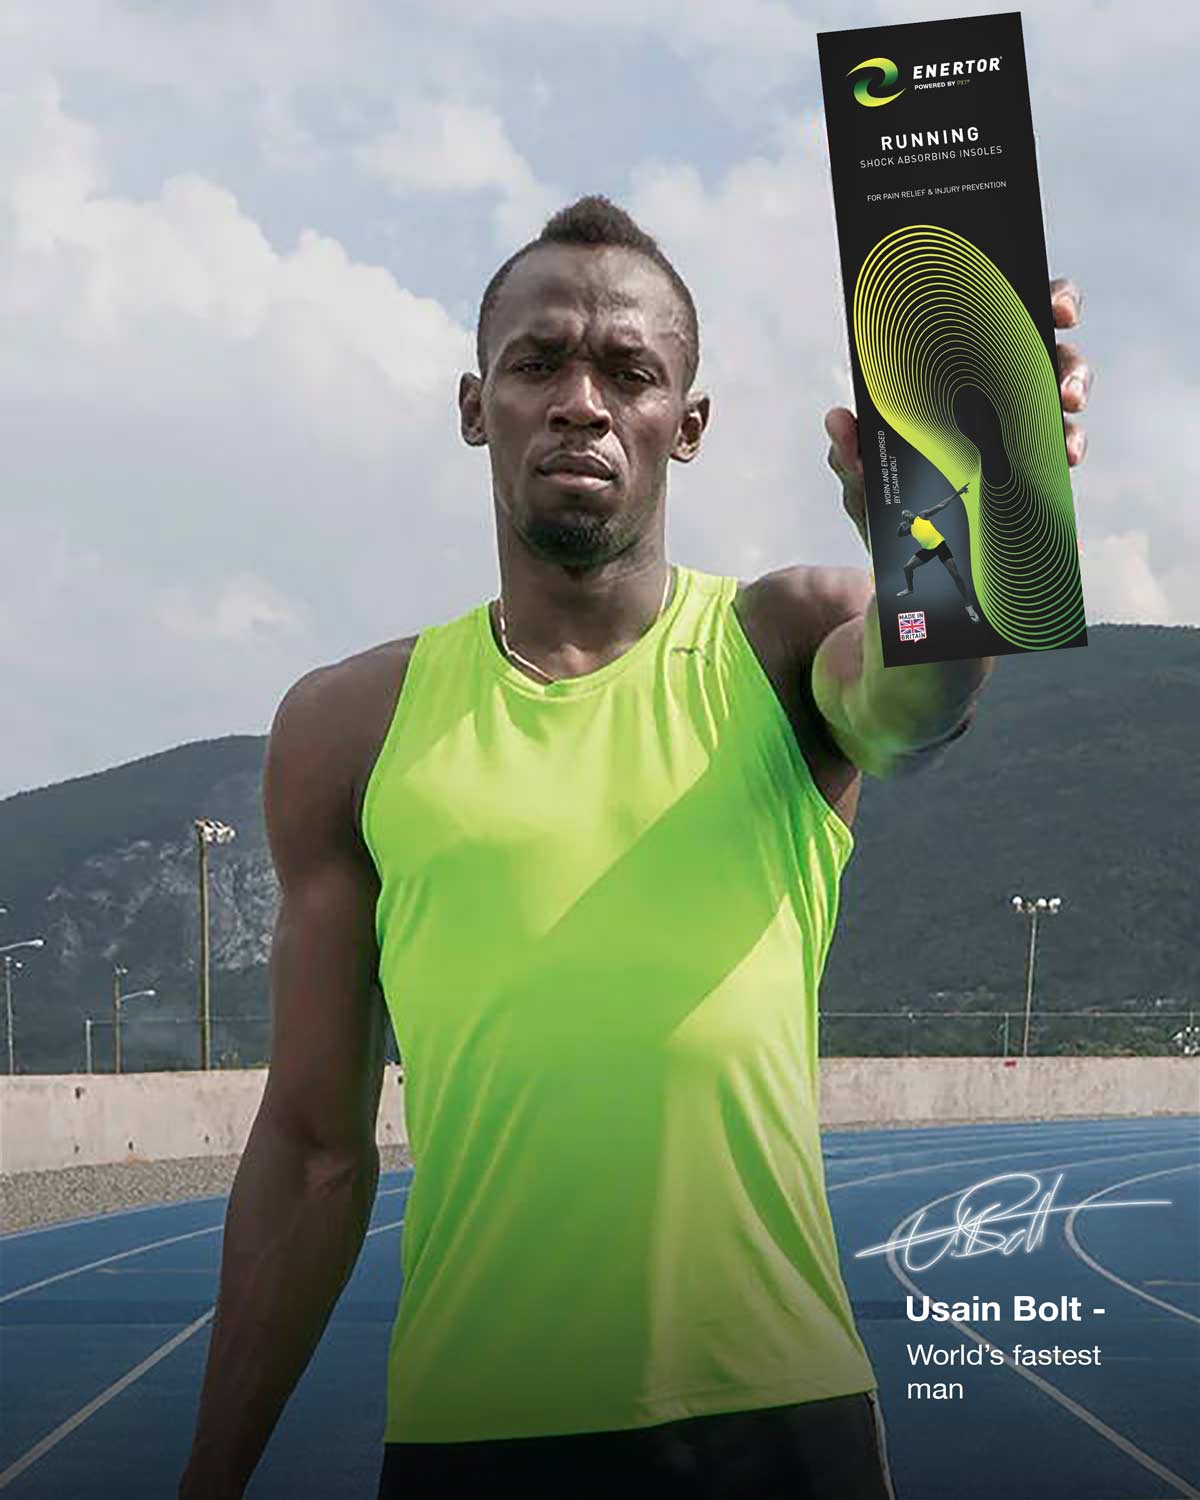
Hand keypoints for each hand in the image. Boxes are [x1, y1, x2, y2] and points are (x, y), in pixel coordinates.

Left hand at [824, 277, 1090, 550]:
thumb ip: (849, 452)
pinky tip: (1065, 466)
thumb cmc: (883, 503)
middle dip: (1071, 367)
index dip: (1043, 303)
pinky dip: (1069, 456)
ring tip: (1067, 442)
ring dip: (1074, 418)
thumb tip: (839, 420)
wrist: (898, 565)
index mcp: (959, 377)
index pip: (1008, 321)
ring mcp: (1020, 434)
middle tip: (1065, 391)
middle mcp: (998, 395)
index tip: (1059, 314)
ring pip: (1065, 407)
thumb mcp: (860, 477)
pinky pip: (1062, 460)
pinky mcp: (1033, 475)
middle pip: (1054, 360)